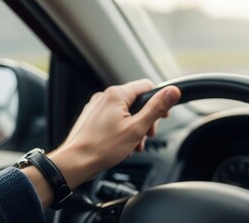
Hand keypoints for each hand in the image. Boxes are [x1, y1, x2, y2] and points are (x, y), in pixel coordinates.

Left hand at [48, 79, 179, 188]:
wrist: (75, 163)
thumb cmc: (102, 147)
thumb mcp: (137, 128)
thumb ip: (156, 108)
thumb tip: (173, 91)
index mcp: (116, 94)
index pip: (147, 86)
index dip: (159, 101)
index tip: (163, 116)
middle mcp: (105, 96)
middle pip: (137, 101)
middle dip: (146, 119)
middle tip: (147, 135)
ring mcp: (97, 107)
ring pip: (126, 112)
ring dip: (135, 127)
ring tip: (134, 144)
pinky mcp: (92, 117)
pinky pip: (114, 118)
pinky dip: (122, 129)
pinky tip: (123, 144)